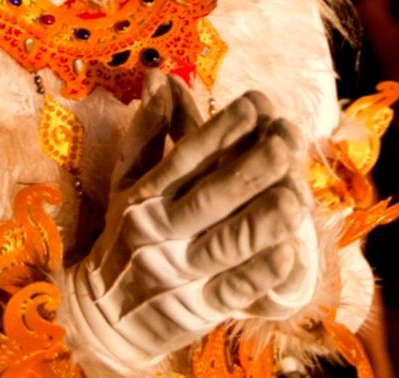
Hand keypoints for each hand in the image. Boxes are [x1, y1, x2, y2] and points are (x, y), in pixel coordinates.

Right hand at [57, 73, 317, 373]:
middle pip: (210, 197)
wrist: (102, 320)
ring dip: (263, 220)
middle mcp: (160, 232)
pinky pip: (234, 290)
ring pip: (226, 244)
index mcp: (144, 197)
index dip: (221, 129)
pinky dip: (261, 274)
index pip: (184, 157)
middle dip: (253, 168)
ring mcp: (180, 273)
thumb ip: (149, 132)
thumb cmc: (125, 237)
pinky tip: (289, 252)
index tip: (255, 104)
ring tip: (296, 195)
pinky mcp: (199, 310)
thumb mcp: (127, 183)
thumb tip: (162, 77)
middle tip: (288, 140)